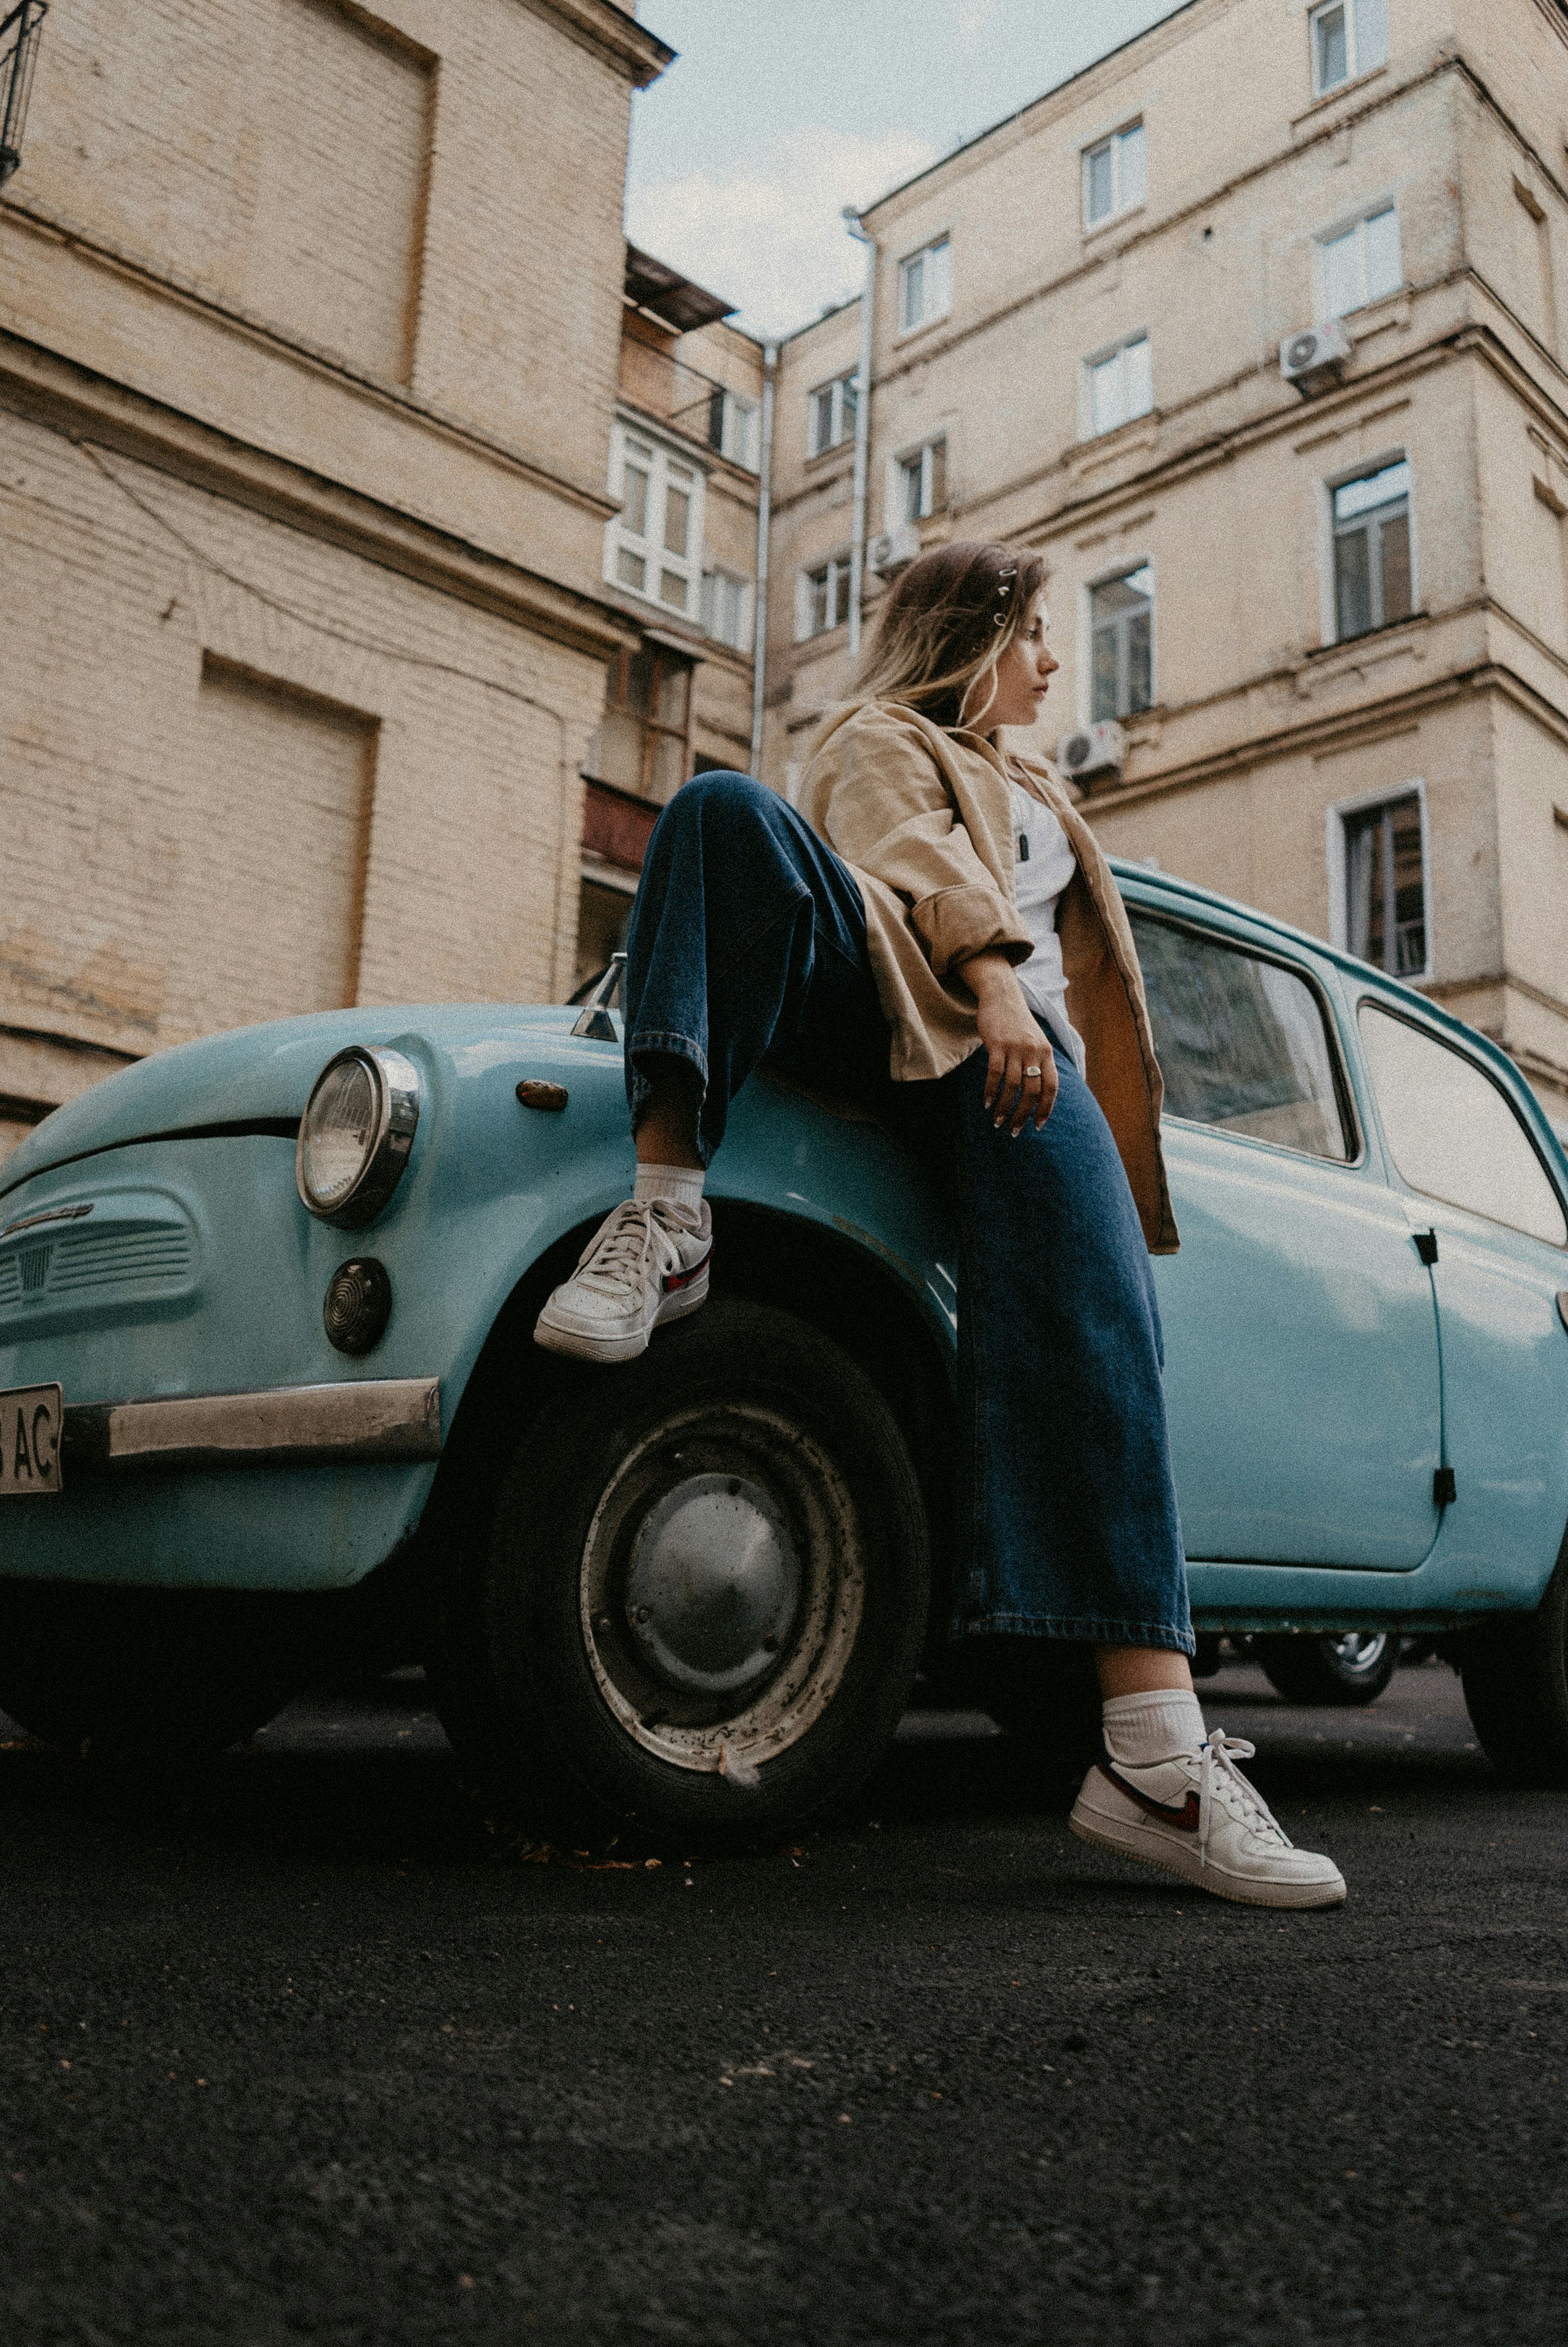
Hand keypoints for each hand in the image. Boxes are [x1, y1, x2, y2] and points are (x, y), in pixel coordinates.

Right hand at [958, 951, 1057, 1134]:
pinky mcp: (997, 1044)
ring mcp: (1016, 1048)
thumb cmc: (1018, 1024)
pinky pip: (994, 1074)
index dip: (1045, 1109)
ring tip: (996, 1121)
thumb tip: (1039, 1094)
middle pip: (1031, 1091)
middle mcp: (1034, 1051)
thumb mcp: (1037, 1042)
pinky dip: (990, 1091)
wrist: (1003, 996)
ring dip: (1003, 1107)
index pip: (1051, 1087)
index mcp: (1047, 1053)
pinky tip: (985, 1103)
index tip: (1037, 1126)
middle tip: (1014, 1130)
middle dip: (1022, 1115)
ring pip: (1012, 1086)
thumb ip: (1040, 1063)